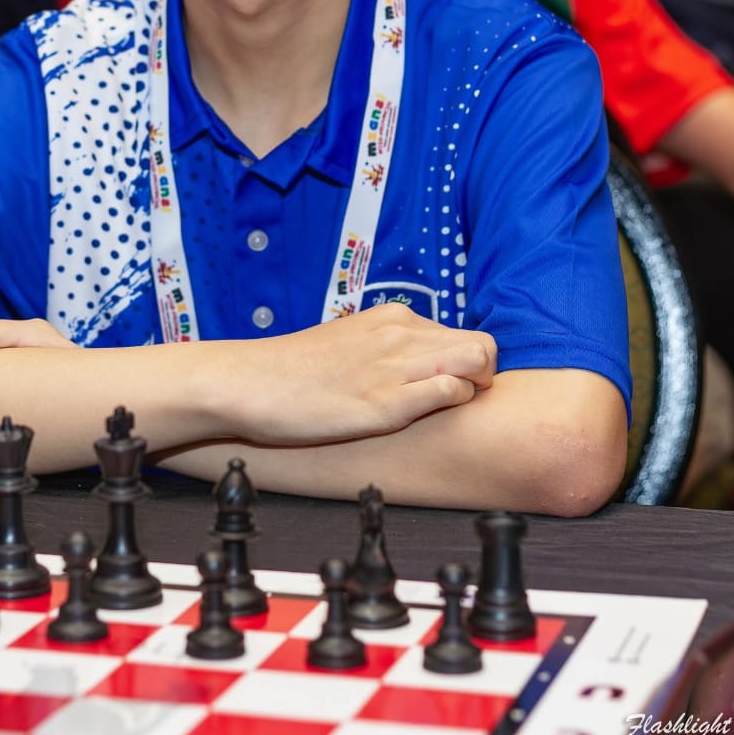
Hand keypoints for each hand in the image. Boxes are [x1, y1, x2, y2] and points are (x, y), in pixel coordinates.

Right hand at [234, 303, 496, 443]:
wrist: (249, 383)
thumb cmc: (293, 372)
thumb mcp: (348, 344)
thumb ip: (385, 348)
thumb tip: (413, 365)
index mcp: (392, 317)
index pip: (463, 334)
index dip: (467, 365)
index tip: (451, 386)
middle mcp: (399, 333)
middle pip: (483, 345)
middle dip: (484, 377)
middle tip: (457, 402)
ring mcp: (394, 365)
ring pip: (478, 361)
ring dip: (475, 389)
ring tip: (442, 412)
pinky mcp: (385, 402)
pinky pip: (450, 392)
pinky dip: (453, 405)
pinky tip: (421, 417)